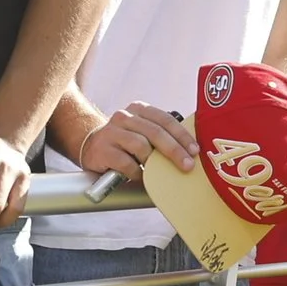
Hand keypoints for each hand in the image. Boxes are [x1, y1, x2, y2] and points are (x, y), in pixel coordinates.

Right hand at [79, 103, 195, 178]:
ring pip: (140, 146)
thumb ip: (163, 134)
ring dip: (153, 162)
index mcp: (139, 109)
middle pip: (155, 132)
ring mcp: (111, 132)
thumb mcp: (143, 131)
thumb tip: (192, 151)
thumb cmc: (125, 142)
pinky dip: (136, 172)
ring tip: (159, 172)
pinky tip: (139, 175)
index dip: (182, 135)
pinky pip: (126, 163)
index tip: (195, 150)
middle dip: (174, 150)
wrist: (91, 147)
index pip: (165, 120)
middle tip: (187, 165)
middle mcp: (124, 117)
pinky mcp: (102, 150)